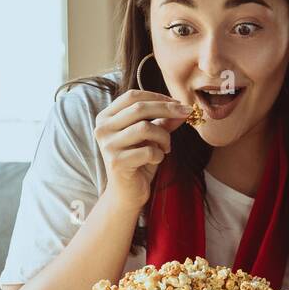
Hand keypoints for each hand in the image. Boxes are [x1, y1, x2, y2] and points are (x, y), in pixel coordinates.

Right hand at [94, 89, 194, 208]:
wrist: (128, 193)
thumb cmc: (139, 161)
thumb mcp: (152, 137)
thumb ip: (164, 121)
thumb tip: (183, 108)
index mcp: (106, 117)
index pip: (132, 96)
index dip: (157, 97)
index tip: (178, 103)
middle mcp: (102, 128)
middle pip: (139, 108)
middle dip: (167, 109)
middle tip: (186, 114)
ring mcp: (108, 145)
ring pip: (144, 128)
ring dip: (164, 137)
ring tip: (166, 147)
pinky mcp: (116, 162)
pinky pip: (148, 151)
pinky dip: (159, 154)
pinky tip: (156, 159)